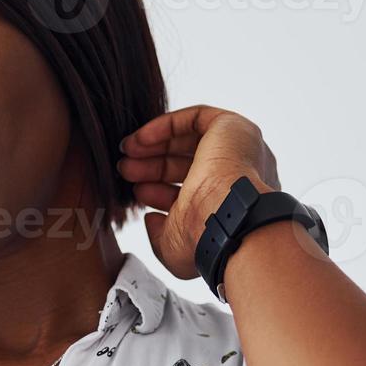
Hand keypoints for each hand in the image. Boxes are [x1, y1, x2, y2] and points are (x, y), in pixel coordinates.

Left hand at [117, 105, 279, 278]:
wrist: (225, 220)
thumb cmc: (204, 240)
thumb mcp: (174, 246)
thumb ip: (160, 234)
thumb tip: (150, 219)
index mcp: (232, 205)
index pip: (194, 191)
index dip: (161, 190)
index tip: (138, 193)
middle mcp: (240, 177)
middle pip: (190, 163)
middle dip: (153, 167)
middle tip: (126, 171)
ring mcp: (240, 151)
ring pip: (190, 140)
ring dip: (155, 146)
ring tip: (126, 155)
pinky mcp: (233, 127)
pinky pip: (194, 118)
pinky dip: (164, 126)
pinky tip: (139, 141)